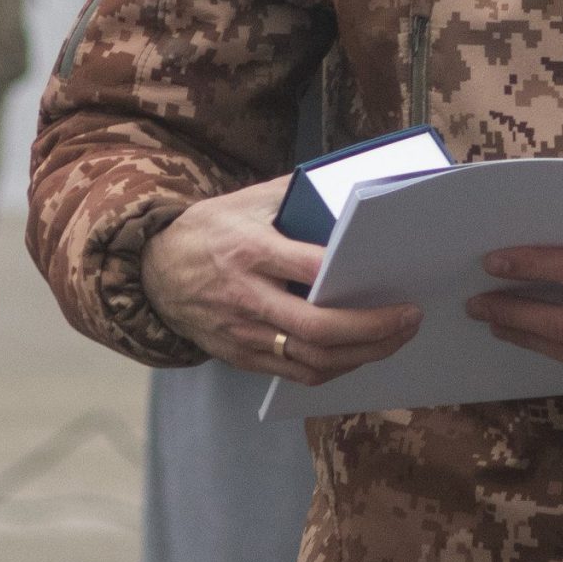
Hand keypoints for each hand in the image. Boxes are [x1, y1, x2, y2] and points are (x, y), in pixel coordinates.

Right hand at [140, 176, 421, 385]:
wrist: (153, 271)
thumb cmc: (208, 230)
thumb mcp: (245, 201)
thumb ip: (293, 195)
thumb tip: (346, 189)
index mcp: (250, 251)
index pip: (308, 268)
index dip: (351, 279)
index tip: (393, 280)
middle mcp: (246, 296)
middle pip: (316, 327)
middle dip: (371, 329)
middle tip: (409, 318)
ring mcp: (242, 332)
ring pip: (311, 359)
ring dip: (361, 356)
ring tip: (395, 340)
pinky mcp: (240, 356)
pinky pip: (295, 372)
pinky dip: (333, 368)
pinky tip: (358, 355)